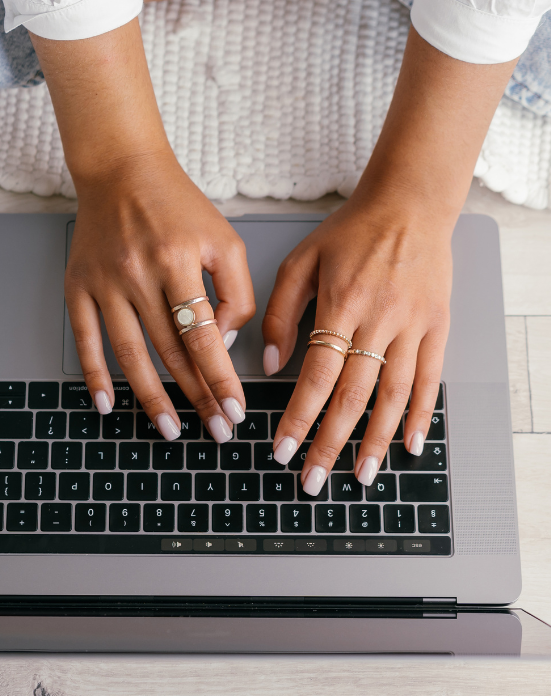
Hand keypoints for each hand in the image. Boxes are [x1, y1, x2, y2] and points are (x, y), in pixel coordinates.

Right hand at [66, 152, 254, 440]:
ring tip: (169, 429)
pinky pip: (85, 339)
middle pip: (170, 352)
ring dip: (150, 397)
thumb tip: (224, 341)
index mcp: (177, 260)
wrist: (121, 170)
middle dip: (195, 396)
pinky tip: (106, 404)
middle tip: (214, 429)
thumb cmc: (176, 206)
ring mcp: (104, 282)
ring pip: (130, 354)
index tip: (234, 411)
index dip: (220, 379)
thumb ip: (236, 290)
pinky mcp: (78, 286)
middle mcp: (138, 274)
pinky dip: (94, 375)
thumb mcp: (224, 238)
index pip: (203, 336)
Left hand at [261, 25, 517, 494]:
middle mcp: (379, 321)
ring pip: (393, 395)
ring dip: (375, 441)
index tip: (282, 450)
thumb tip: (270, 363)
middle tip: (313, 481)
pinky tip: (411, 445)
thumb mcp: (299, 261)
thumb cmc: (349, 231)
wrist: (409, 203)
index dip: (298, 418)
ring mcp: (413, 326)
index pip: (316, 376)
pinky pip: (430, 379)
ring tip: (360, 477)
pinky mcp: (436, 326)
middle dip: (330, 443)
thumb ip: (279, 312)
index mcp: (341, 305)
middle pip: (352, 396)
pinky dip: (420, 415)